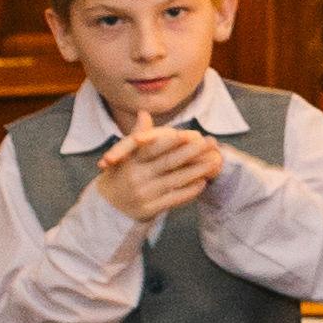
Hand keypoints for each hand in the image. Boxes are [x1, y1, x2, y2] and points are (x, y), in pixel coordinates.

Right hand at [89, 106, 225, 220]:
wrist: (108, 207)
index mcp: (131, 161)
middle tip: (211, 142)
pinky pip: (174, 199)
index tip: (190, 133)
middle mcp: (136, 177)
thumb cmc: (121, 174)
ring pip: (175, 180)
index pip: (153, 148)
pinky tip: (202, 182)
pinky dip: (190, 191)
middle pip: (168, 162)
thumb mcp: (125, 155)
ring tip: (214, 161)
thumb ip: (137, 135)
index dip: (172, 142)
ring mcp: (143, 194)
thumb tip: (143, 113)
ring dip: (197, 170)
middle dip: (192, 152)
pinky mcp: (149, 210)